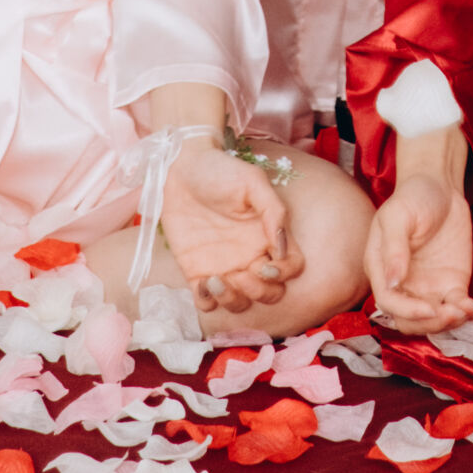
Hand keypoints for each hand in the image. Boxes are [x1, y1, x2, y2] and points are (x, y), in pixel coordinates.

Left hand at [160, 140, 303, 317]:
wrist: (181, 169)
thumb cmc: (220, 171)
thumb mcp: (253, 182)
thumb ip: (274, 211)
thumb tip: (281, 249)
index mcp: (268, 235)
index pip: (292, 266)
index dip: (284, 274)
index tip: (265, 264)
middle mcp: (250, 255)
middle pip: (270, 293)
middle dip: (258, 291)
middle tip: (238, 272)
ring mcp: (225, 266)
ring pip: (240, 303)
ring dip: (233, 299)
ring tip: (215, 278)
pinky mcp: (197, 272)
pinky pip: (207, 303)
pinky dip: (208, 302)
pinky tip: (201, 282)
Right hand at [363, 172, 472, 334]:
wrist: (440, 186)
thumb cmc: (413, 197)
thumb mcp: (398, 216)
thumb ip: (394, 248)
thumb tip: (393, 282)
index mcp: (382, 270)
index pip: (389, 303)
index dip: (407, 312)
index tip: (429, 309)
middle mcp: (402, 284)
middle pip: (409, 321)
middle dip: (430, 324)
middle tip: (451, 313)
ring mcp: (426, 287)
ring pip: (432, 321)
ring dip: (448, 324)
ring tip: (466, 311)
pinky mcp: (450, 284)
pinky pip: (456, 307)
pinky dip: (466, 314)